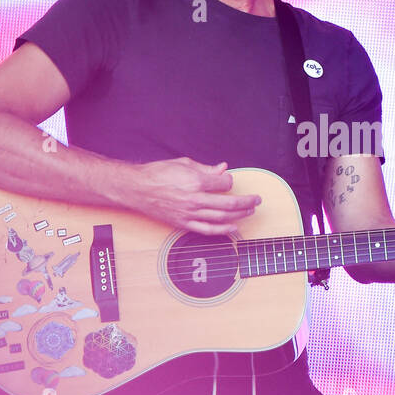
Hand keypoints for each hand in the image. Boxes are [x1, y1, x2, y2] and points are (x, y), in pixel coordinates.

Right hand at [128, 158, 260, 234]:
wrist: (137, 189)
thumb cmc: (158, 174)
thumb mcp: (184, 164)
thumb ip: (206, 168)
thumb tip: (223, 168)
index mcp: (195, 181)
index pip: (224, 183)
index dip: (230, 181)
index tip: (229, 180)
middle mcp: (194, 199)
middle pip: (228, 203)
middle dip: (246, 201)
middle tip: (257, 200)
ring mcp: (189, 214)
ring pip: (221, 218)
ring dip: (239, 215)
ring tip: (250, 211)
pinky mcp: (183, 224)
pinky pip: (207, 230)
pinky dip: (222, 230)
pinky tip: (233, 227)